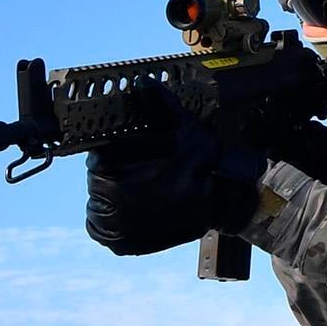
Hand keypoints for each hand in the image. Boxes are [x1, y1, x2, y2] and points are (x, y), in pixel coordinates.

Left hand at [85, 111, 266, 255]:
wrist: (227, 200)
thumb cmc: (202, 161)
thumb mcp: (181, 125)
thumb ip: (157, 104)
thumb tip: (142, 82)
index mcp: (109, 166)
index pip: (100, 154)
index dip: (117, 151)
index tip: (134, 152)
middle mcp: (104, 197)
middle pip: (99, 178)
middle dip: (116, 172)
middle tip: (144, 170)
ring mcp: (112, 224)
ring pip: (100, 203)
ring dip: (114, 196)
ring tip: (144, 189)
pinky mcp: (121, 243)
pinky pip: (106, 229)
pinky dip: (117, 220)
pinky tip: (138, 208)